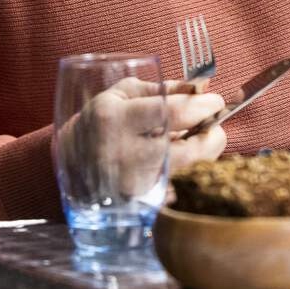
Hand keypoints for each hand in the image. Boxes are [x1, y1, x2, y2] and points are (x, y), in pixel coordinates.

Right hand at [59, 78, 224, 198]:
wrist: (73, 160)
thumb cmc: (103, 118)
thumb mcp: (125, 92)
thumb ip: (165, 87)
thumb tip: (202, 86)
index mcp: (116, 119)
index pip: (172, 114)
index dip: (202, 107)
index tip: (216, 100)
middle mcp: (123, 155)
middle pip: (189, 151)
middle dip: (211, 134)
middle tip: (212, 122)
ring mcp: (131, 184)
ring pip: (189, 171)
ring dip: (201, 152)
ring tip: (191, 137)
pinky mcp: (139, 202)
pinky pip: (179, 185)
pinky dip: (188, 169)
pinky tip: (177, 157)